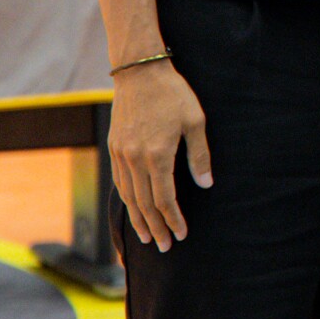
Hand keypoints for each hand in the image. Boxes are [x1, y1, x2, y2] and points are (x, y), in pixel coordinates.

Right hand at [108, 59, 211, 251]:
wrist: (139, 72)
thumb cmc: (173, 94)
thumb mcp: (195, 121)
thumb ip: (199, 156)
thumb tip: (205, 185)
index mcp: (158, 155)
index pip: (165, 198)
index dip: (173, 219)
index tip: (181, 234)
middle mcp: (135, 159)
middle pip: (144, 204)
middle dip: (156, 227)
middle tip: (166, 246)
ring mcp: (121, 154)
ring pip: (128, 196)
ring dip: (138, 219)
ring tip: (148, 236)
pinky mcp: (114, 147)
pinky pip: (120, 182)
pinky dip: (127, 200)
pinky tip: (133, 208)